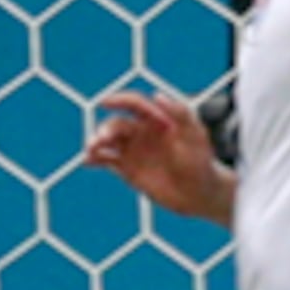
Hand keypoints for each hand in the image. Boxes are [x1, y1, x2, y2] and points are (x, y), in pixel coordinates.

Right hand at [83, 90, 231, 221]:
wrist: (200, 193)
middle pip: (117, 124)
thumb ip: (179, 113)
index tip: (106, 102)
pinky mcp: (127, 169)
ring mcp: (133, 150)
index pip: (134, 104)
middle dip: (106, 128)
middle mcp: (141, 132)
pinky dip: (95, 159)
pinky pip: (106, 160)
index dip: (119, 100)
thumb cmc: (201, 161)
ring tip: (91, 149)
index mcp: (157, 118)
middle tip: (103, 139)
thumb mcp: (195, 135)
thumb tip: (157, 96)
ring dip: (96, 141)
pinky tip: (88, 161)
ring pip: (108, 141)